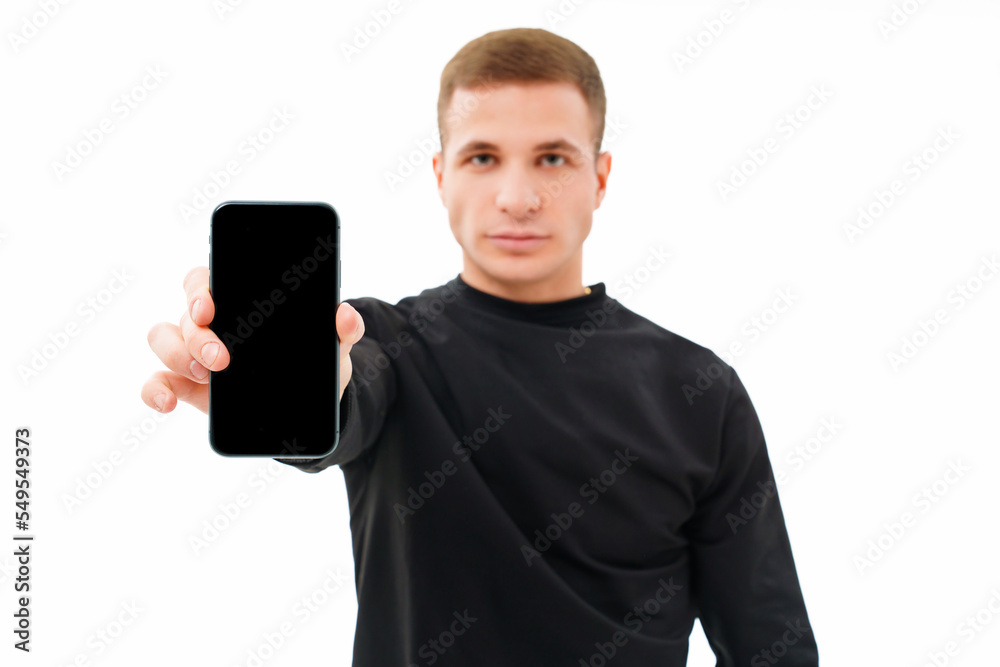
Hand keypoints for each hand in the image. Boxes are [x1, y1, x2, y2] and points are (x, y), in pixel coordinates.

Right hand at [141, 266, 363, 414]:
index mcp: (239, 301)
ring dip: (177, 355)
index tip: (209, 307)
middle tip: (221, 359)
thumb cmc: (313, 360)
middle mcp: (210, 322)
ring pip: (163, 338)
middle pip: (186, 312)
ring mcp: (192, 353)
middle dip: (197, 334)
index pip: (205, 279)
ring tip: (207, 375)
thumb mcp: (332, 346)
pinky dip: (154, 391)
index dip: (199, 288)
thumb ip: (343, 329)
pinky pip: (156, 382)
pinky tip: (167, 403)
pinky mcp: (186, 386)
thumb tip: (346, 315)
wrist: (306, 403)